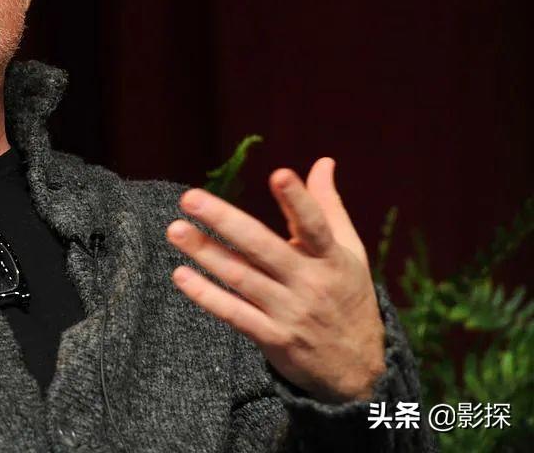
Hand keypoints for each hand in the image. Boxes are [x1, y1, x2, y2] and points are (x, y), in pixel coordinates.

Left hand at [165, 157, 385, 402]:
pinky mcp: (273, 339)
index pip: (315, 226)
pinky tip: (181, 275)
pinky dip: (207, 296)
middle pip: (263, 248)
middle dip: (226, 221)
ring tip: (175, 230)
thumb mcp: (350, 253)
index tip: (279, 174)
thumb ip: (328, 206)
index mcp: (332, 258)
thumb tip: (323, 161)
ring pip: (242, 278)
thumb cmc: (348, 298)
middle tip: (190, 198)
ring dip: (206, 254)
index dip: (298, 201)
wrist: (359, 373)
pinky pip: (234, 314)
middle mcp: (310, 283)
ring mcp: (290, 313)